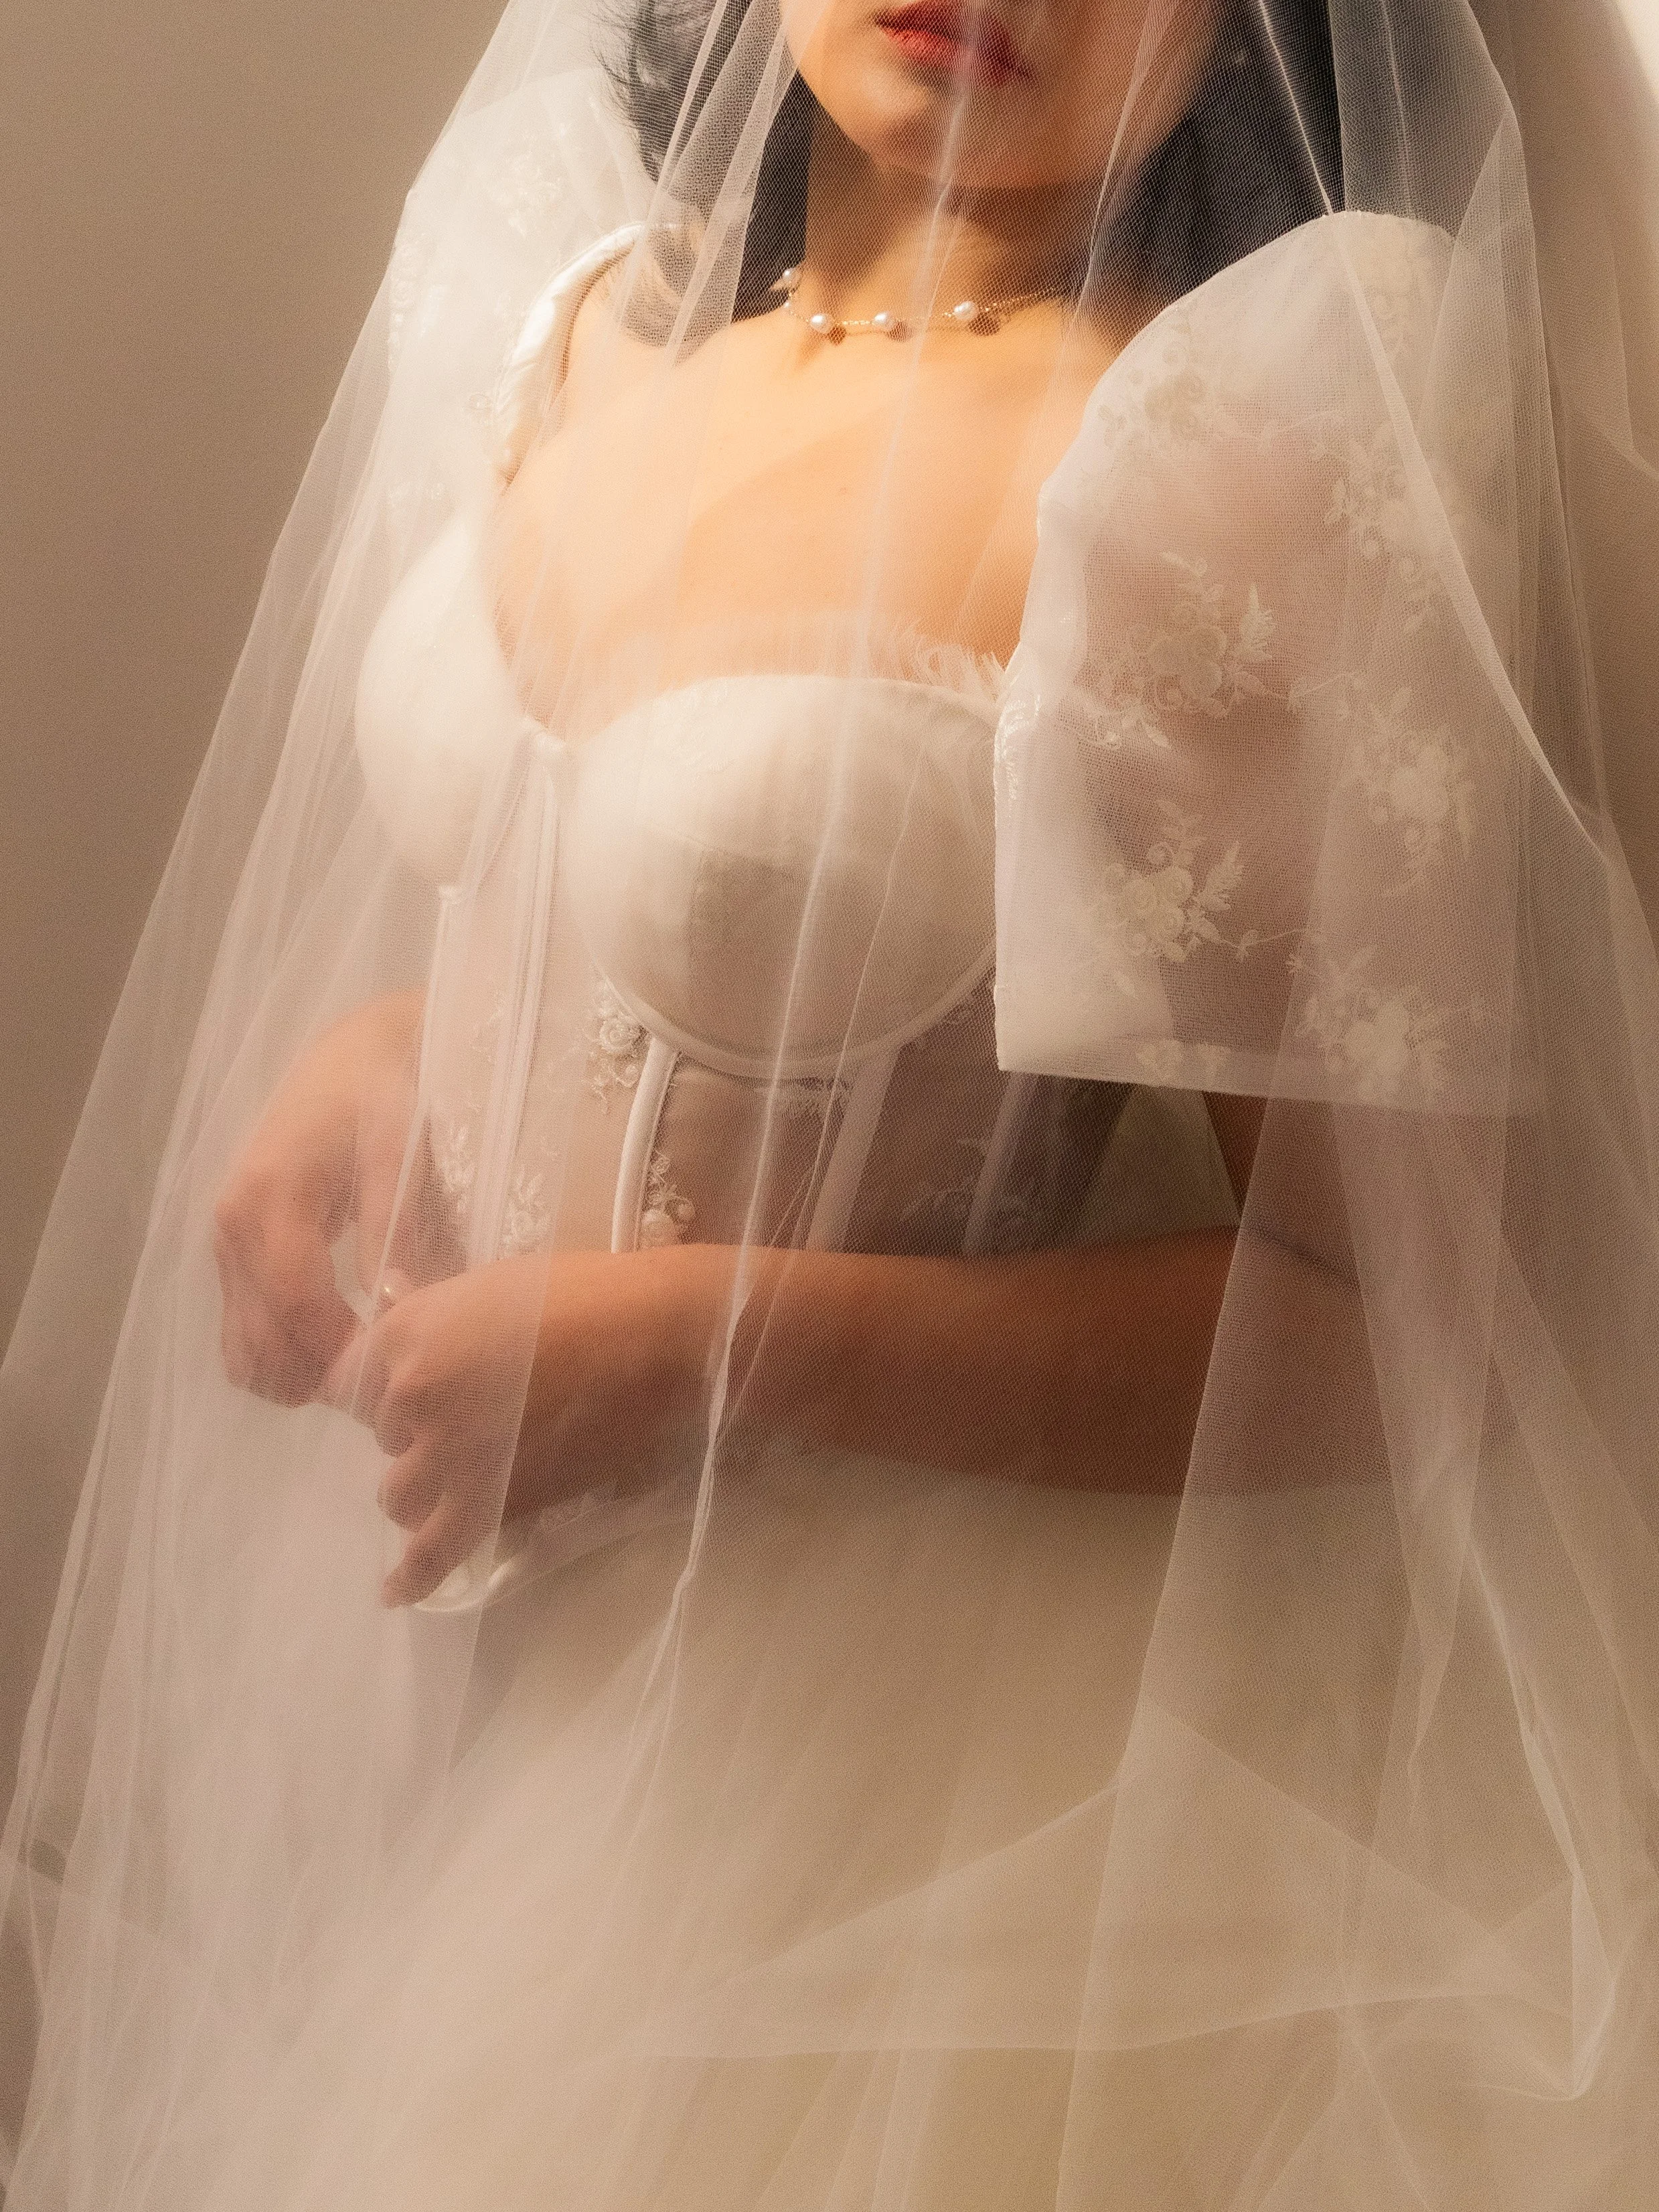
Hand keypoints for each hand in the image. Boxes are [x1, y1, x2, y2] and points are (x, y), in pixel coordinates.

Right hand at [213, 992, 433, 1404]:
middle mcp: (233, 1224)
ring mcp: (225, 1240)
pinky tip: (326, 1359)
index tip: (388, 1371)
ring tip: (356, 1379)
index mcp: (270, 1197)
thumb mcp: (398, 1147)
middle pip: (260, 1336)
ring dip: (292, 1374)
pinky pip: (239, 1326)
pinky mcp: (231, 1250)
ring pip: (241, 1343)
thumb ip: (394, 1222)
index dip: (340, 1349)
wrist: (350, 1056)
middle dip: (317, 1374)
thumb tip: (397, 1299)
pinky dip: (274, 1355)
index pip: (297, 1302)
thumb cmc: (382, 1095)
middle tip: (378, 1389)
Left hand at [322, 1245, 727, 1605]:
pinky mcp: (489, 1504)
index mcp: (407, 1330)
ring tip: (462, 1477)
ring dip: (424, 1486)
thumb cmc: (586, 1294)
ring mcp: (447, 1454)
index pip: (347, 1379)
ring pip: (398, 1494)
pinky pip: (433, 1552)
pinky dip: (412, 1575)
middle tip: (470, 1418)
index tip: (409, 1391)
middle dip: (414, 1431)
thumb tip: (390, 1307)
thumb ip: (434, 1315)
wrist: (660, 1341)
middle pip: (379, 1435)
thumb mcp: (494, 1285)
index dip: (379, 1387)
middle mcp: (410, 1394)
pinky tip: (394, 1591)